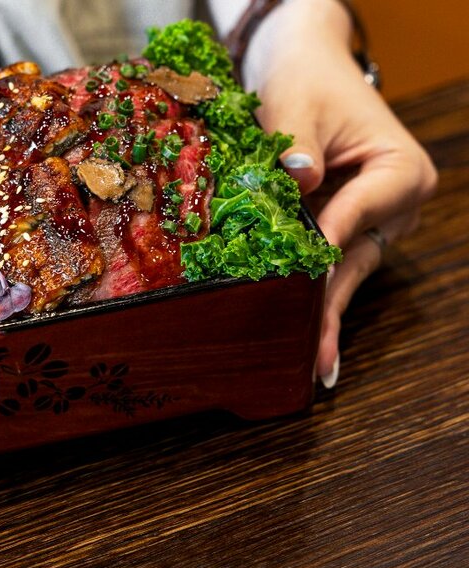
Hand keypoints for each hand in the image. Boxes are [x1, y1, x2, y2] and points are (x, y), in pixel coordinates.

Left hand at [243, 0, 436, 386]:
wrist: (308, 71)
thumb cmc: (308, 82)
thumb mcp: (298, 105)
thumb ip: (296, 145)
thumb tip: (297, 181)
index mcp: (401, 172)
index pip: (360, 213)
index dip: (328, 243)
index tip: (307, 279)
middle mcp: (397, 206)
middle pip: (356, 259)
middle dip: (330, 308)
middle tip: (316, 359)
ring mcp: (373, 223)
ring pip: (343, 273)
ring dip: (319, 314)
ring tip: (310, 364)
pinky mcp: (345, 231)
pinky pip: (328, 268)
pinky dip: (310, 297)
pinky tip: (303, 341)